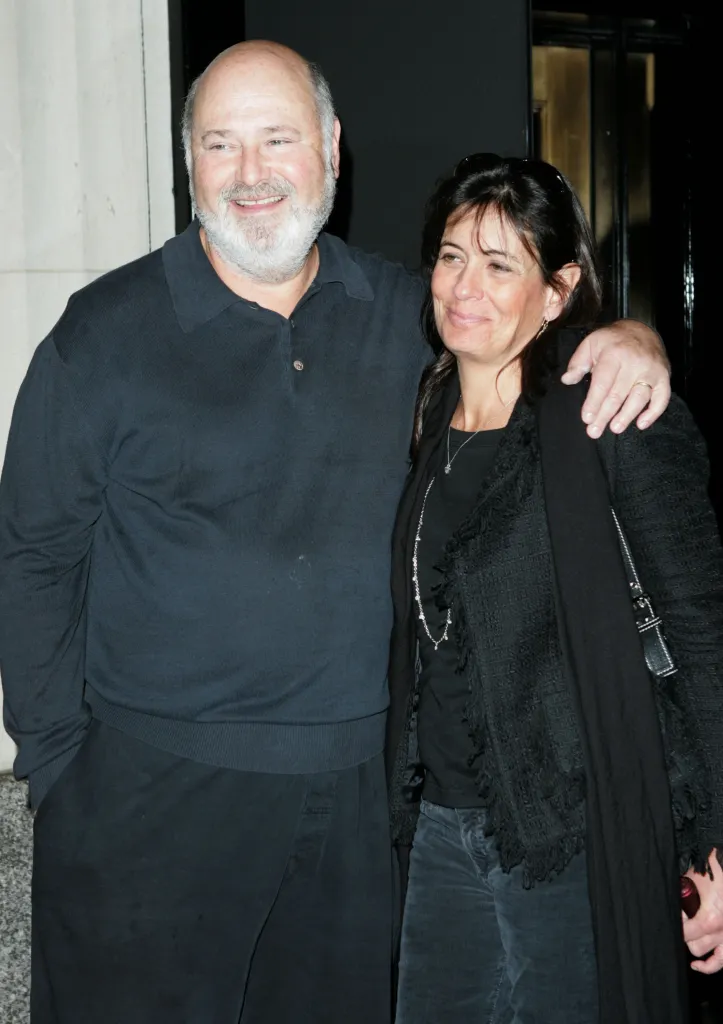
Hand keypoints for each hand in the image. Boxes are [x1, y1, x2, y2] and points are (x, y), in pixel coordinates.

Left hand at [561, 320, 670, 437]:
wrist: (642, 328)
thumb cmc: (612, 340)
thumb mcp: (591, 343)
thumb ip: (578, 362)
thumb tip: (567, 380)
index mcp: (614, 354)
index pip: (603, 383)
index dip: (594, 402)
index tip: (586, 418)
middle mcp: (635, 363)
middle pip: (618, 394)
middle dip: (605, 415)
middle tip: (594, 431)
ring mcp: (651, 371)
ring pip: (639, 398)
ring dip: (626, 416)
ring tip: (615, 428)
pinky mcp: (664, 377)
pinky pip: (662, 398)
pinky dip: (653, 413)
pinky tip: (641, 424)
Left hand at [683, 851, 722, 973]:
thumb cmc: (712, 871)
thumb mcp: (691, 882)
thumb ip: (680, 896)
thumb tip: (666, 902)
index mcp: (711, 919)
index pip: (685, 934)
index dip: (677, 925)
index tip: (677, 914)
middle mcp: (722, 932)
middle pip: (695, 946)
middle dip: (686, 933)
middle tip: (684, 919)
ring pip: (710, 957)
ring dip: (697, 948)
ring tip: (688, 945)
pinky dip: (712, 965)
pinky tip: (698, 965)